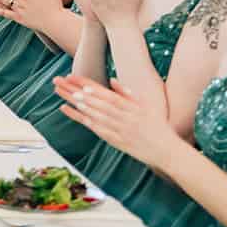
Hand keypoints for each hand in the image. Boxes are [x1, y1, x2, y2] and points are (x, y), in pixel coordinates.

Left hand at [55, 76, 181, 170]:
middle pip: (94, 100)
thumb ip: (127, 93)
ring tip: (63, 93)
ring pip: (94, 112)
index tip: (72, 76)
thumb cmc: (157, 126)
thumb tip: (111, 80)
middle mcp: (122, 115)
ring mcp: (119, 128)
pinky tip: (70, 111)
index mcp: (129, 105)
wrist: (167, 150)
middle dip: (75, 90)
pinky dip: (83, 120)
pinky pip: (97, 128)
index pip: (103, 91)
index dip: (86, 83)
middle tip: (59, 81)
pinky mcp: (116, 140)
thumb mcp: (145, 106)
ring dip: (77, 102)